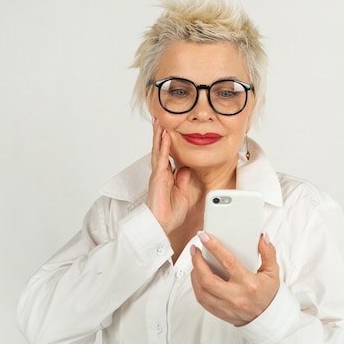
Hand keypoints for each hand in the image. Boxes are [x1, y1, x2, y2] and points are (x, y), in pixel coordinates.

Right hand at [146, 118, 190, 234]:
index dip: (168, 143)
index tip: (169, 130)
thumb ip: (183, 180)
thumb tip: (185, 168)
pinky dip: (163, 146)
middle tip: (160, 119)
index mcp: (167, 176)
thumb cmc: (169, 213)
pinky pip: (162, 158)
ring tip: (159, 121)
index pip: (168, 155)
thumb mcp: (183, 193)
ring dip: (159, 135)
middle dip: (160, 134)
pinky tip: (165, 135)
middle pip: (160, 149)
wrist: (160, 225)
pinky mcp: (158, 177)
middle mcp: (161, 173)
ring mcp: (158, 174)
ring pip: (159, 150)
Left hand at [190, 231, 279, 325]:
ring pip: (201, 290)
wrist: (266, 318)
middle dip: (197, 261)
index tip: (204, 237)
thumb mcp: (272, 272)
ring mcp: (226, 306)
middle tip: (195, 249)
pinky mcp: (219, 312)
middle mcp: (235, 296)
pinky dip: (196, 286)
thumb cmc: (268, 294)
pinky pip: (201, 299)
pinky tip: (197, 277)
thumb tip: (262, 237)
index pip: (228, 262)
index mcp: (249, 284)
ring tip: (195, 262)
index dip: (214, 247)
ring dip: (194, 274)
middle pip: (208, 278)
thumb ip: (268, 253)